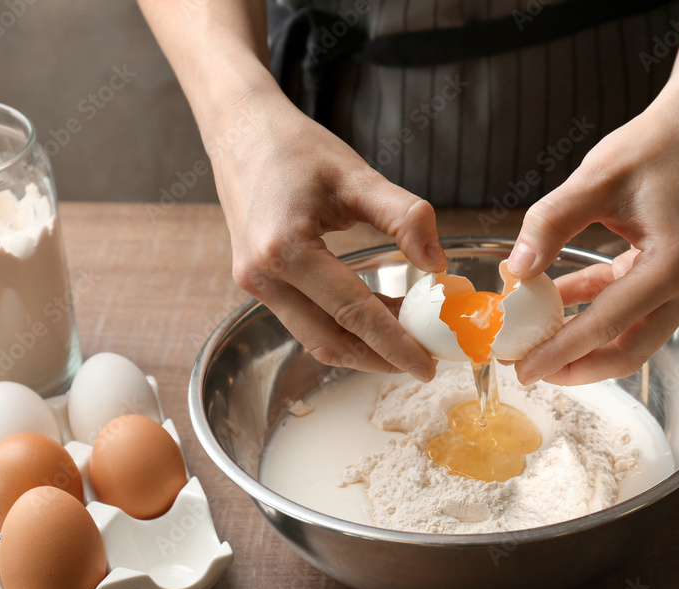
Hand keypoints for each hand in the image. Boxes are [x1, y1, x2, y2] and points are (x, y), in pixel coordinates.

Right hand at [210, 91, 445, 380]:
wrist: (241, 131)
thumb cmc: (298, 149)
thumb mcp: (359, 176)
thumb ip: (405, 217)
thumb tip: (438, 264)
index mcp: (286, 250)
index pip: (354, 312)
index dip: (394, 344)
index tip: (428, 367)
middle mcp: (262, 277)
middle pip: (330, 340)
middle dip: (379, 358)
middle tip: (424, 363)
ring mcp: (254, 284)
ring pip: (315, 337)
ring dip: (361, 347)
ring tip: (407, 343)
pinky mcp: (257, 283)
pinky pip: (304, 320)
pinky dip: (342, 328)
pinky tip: (377, 319)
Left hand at [507, 101, 678, 385]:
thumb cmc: (653, 146)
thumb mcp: (594, 179)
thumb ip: (550, 223)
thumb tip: (516, 269)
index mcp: (674, 265)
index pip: (607, 324)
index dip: (561, 351)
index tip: (523, 369)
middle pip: (628, 350)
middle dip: (575, 365)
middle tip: (527, 369)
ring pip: (632, 337)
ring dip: (584, 343)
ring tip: (536, 344)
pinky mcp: (678, 279)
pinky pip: (632, 310)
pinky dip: (596, 311)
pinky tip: (557, 302)